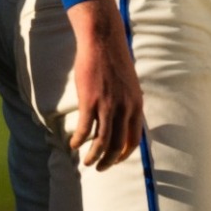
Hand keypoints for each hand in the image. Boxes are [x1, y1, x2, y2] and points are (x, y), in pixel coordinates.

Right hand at [65, 0, 142, 170]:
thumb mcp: (130, 86)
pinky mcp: (90, 101)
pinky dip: (78, 141)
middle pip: (117, 144)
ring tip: (86, 163)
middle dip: (108, 161)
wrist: (104, 42)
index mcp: (137, 104)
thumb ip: (128, 103)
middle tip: (99, 168)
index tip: (116, 161)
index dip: (125, 154)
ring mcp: (108, 105)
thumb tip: (124, 120)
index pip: (134, 138)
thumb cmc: (115, 63)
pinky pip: (85, 129)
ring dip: (93, 156)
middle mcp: (125, 108)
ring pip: (101, 142)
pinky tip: (72, 145)